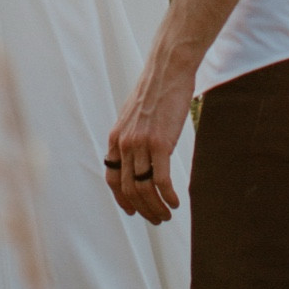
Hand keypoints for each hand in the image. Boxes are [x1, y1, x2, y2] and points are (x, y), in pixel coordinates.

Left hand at [105, 48, 194, 223]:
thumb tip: (135, 155)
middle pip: (129, 190)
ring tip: (167, 214)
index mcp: (116, 137)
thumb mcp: (133, 115)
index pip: (113, 179)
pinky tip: (176, 202)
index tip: (134, 211)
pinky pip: (161, 180)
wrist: (167, 69)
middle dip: (143, 209)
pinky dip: (168, 197)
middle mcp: (124, 143)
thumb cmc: (155, 90)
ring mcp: (141, 144)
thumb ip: (130, 136)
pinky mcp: (161, 143)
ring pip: (145, 189)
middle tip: (157, 219)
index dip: (122, 200)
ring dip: (156, 208)